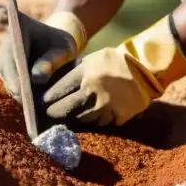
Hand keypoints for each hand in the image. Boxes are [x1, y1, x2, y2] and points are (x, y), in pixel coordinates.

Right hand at [0, 10, 86, 100]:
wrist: (56, 43)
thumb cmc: (62, 43)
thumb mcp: (64, 47)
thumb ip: (53, 59)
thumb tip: (36, 77)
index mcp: (18, 29)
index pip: (12, 53)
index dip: (15, 73)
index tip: (22, 90)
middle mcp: (5, 44)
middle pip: (7, 71)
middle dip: (17, 89)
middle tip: (28, 109)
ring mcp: (3, 59)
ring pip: (8, 82)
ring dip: (19, 95)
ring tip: (31, 113)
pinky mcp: (6, 73)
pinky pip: (11, 87)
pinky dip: (21, 97)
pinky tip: (33, 109)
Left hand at [42, 14, 185, 126]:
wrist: (145, 68)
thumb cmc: (113, 62)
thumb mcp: (92, 60)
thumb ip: (74, 73)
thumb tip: (51, 88)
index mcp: (85, 73)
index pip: (58, 90)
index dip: (47, 99)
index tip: (40, 104)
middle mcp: (92, 90)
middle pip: (64, 108)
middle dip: (53, 114)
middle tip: (46, 117)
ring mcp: (105, 105)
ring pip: (80, 120)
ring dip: (71, 121)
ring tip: (64, 122)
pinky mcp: (116, 116)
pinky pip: (99, 124)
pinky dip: (93, 123)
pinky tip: (88, 121)